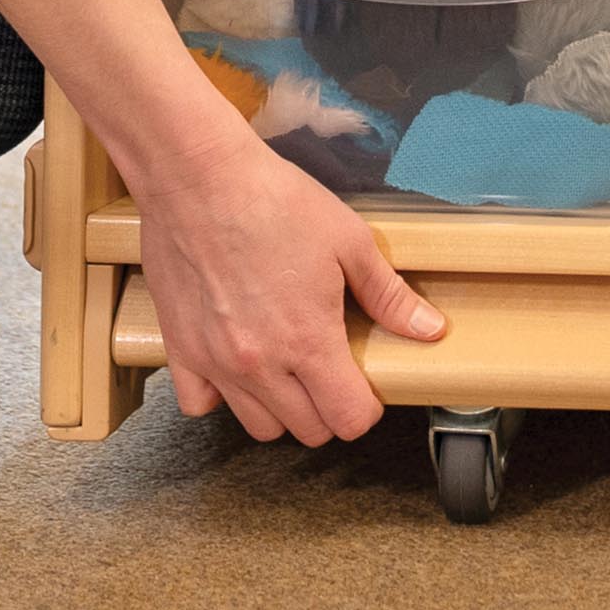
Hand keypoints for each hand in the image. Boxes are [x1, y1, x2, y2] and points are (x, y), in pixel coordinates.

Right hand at [135, 129, 444, 443]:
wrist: (202, 180)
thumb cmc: (276, 202)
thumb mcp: (350, 241)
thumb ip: (388, 295)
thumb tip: (429, 329)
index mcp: (309, 342)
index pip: (346, 419)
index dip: (366, 408)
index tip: (367, 386)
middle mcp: (260, 366)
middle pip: (306, 429)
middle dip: (329, 408)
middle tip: (334, 369)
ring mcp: (215, 363)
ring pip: (257, 425)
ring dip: (281, 408)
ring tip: (291, 366)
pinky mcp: (180, 349)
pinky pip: (200, 403)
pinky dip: (221, 395)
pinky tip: (238, 361)